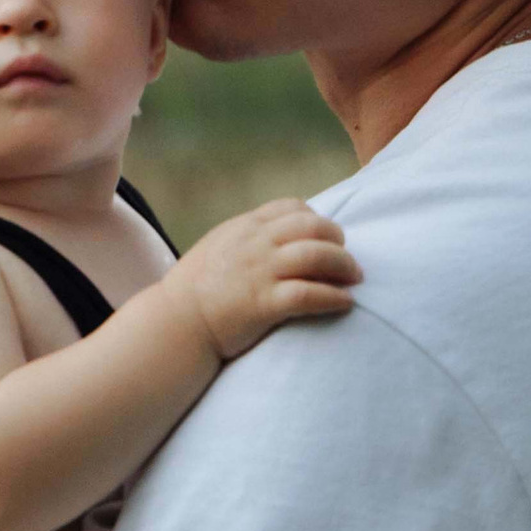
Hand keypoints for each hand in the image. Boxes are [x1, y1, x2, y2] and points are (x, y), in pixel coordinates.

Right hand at [169, 199, 359, 363]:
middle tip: (348, 260)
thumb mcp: (219, 247)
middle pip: (313, 226)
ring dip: (344, 266)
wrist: (175, 323)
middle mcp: (255, 244)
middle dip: (338, 240)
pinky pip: (309, 294)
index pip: (292, 207)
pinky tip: (345, 303)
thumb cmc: (195, 290)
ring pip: (317, 255)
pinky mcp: (264, 304)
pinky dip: (334, 297)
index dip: (316, 219)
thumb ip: (247, 238)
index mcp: (245, 227)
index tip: (326, 237)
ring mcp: (260, 273)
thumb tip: (278, 238)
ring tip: (355, 279)